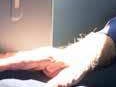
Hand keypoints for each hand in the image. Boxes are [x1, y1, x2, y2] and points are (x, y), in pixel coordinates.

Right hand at [0, 33, 115, 86]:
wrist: (85, 55)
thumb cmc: (79, 64)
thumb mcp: (71, 75)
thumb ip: (59, 83)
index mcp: (45, 56)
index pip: (22, 59)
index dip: (7, 63)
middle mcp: (38, 54)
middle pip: (14, 58)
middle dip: (1, 62)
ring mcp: (35, 57)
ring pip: (14, 59)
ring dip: (2, 63)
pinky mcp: (34, 61)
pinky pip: (18, 62)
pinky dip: (7, 64)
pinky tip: (1, 68)